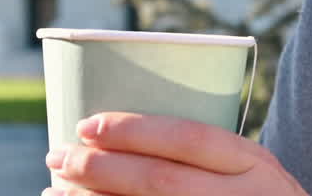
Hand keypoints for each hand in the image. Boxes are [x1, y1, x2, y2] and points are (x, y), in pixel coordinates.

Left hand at [43, 113, 306, 195]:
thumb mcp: (250, 168)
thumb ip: (205, 152)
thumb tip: (118, 129)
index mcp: (255, 162)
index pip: (188, 138)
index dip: (133, 130)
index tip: (86, 124)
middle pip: (160, 180)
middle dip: (100, 167)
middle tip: (57, 154)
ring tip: (56, 187)